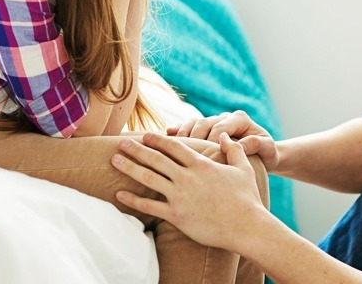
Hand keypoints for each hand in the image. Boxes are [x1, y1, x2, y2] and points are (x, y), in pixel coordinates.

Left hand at [112, 132, 266, 251]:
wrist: (246, 226)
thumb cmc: (246, 198)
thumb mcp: (243, 169)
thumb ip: (232, 149)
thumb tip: (225, 136)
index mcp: (201, 165)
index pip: (174, 146)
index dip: (158, 139)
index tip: (145, 135)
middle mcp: (187, 177)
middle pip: (156, 158)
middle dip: (137, 149)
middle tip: (122, 141)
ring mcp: (180, 196)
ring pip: (148, 178)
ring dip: (129, 167)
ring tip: (114, 160)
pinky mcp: (176, 215)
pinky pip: (149, 206)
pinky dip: (132, 200)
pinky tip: (119, 195)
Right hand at [168, 110, 278, 171]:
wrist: (264, 155)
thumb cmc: (266, 154)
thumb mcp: (267, 150)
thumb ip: (256, 144)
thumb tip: (242, 144)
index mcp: (240, 119)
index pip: (221, 127)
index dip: (211, 139)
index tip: (204, 156)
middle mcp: (225, 117)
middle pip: (204, 123)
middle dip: (194, 137)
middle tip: (185, 153)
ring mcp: (214, 122)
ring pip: (194, 123)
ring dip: (183, 134)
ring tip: (172, 146)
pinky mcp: (205, 129)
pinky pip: (188, 127)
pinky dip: (178, 131)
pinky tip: (165, 137)